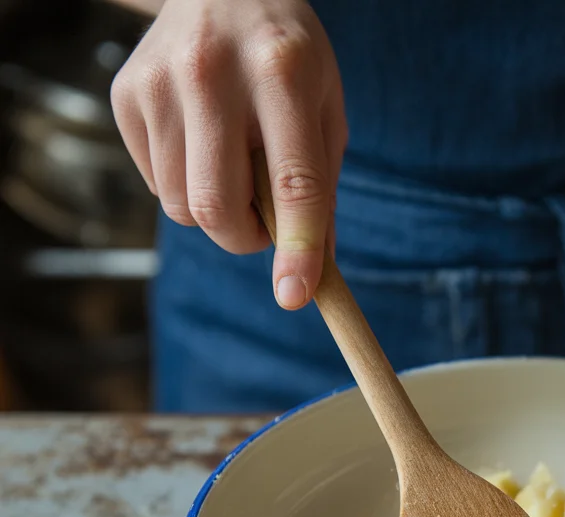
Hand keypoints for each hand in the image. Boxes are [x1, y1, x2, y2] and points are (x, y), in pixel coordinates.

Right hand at [111, 0, 344, 308]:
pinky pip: (156, 186)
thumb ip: (323, 189)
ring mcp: (160, 83)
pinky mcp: (126, 95)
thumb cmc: (287, 59)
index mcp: (282, 73)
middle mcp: (212, 73)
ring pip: (183, 207)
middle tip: (262, 226)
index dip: (296, 247)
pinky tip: (201, 143)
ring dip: (215, 212)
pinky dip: (184, 186)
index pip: (293, 182)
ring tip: (232, 165)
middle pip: (218, 208)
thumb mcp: (325, 109)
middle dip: (245, 239)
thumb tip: (315, 272)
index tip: (295, 295)